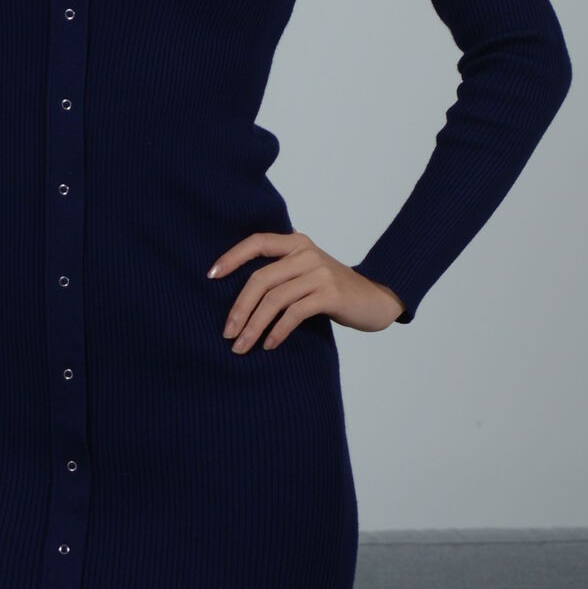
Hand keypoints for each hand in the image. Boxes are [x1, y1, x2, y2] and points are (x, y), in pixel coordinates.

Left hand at [208, 230, 404, 352]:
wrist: (377, 298)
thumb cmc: (334, 289)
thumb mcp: (307, 270)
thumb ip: (281, 269)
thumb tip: (238, 287)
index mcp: (296, 242)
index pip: (257, 242)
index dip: (231, 257)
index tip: (210, 276)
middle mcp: (306, 253)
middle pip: (261, 278)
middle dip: (239, 308)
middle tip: (227, 333)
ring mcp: (319, 273)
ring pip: (275, 299)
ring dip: (254, 326)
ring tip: (242, 346)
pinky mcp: (330, 294)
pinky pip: (294, 313)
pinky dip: (278, 331)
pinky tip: (269, 345)